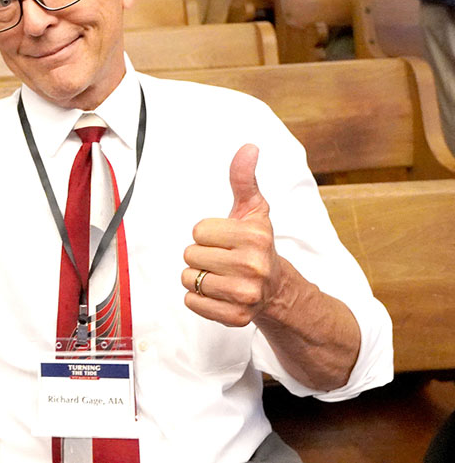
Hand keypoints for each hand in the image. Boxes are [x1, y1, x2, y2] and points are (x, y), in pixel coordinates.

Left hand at [181, 144, 285, 326]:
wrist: (277, 289)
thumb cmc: (257, 244)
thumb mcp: (253, 210)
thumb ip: (244, 179)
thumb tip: (248, 147)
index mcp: (256, 238)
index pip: (198, 230)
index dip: (207, 233)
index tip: (225, 239)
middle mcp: (253, 267)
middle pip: (190, 254)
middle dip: (201, 255)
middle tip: (223, 259)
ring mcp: (245, 295)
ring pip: (188, 278)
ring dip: (197, 276)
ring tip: (220, 275)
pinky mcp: (235, 317)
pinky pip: (192, 302)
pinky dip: (198, 298)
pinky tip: (218, 293)